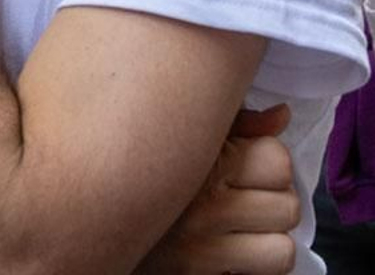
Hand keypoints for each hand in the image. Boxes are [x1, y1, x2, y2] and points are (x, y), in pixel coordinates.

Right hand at [137, 105, 299, 274]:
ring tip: (241, 231)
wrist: (87, 223)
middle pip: (287, 207)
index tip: (250, 165)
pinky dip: (253, 268)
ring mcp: (198, 251)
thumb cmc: (142, 170)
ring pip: (281, 251)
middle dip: (274, 204)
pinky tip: (231, 253)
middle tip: (247, 200)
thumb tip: (282, 116)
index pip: (278, 161)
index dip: (271, 163)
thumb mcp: (182, 133)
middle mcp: (200, 208)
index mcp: (200, 162)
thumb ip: (233, 121)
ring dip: (267, 243)